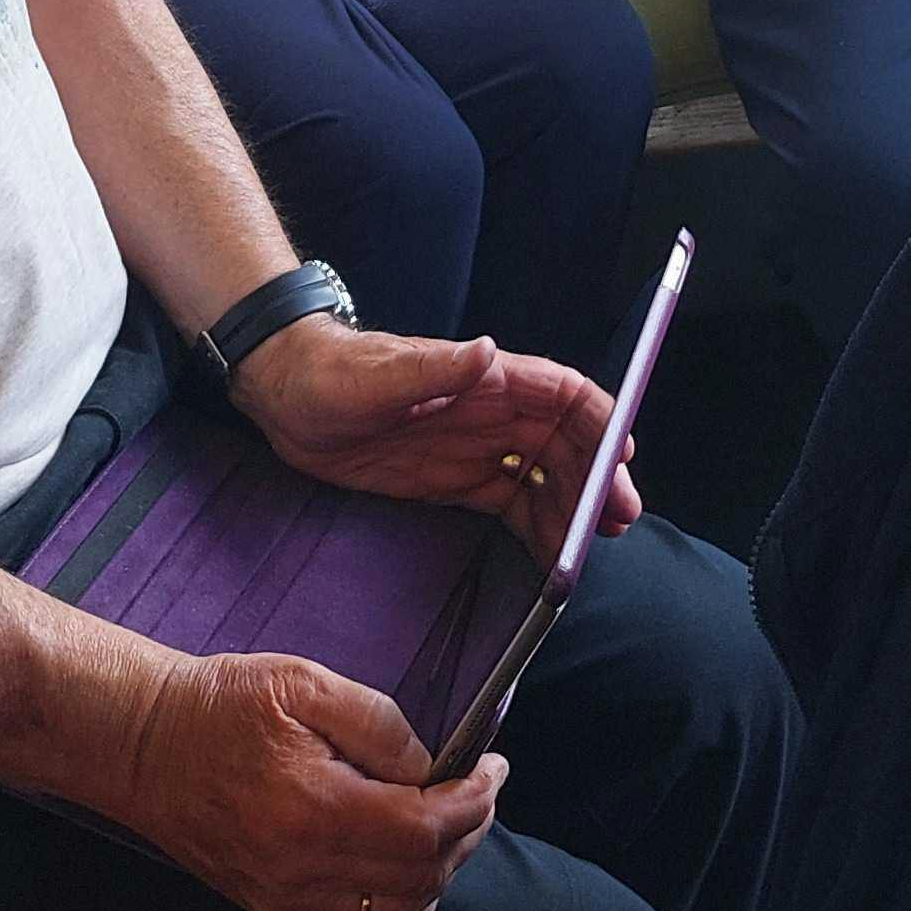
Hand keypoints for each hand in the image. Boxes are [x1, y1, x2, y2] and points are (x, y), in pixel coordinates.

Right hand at [115, 641, 502, 910]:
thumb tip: (430, 765)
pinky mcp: (274, 910)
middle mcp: (301, 869)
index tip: (493, 767)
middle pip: (421, 877)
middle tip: (480, 789)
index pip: (425, 830)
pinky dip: (398, 910)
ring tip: (448, 824)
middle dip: (468, 832)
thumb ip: (379, 722)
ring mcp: (286, 899)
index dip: (476, 801)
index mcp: (314, 809)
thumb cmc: (222, 706)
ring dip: (438, 874)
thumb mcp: (304, 683)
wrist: (146, 746)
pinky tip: (405, 869)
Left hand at [232, 317, 641, 564]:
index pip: (561, 394)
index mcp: (485, 379)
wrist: (287, 396)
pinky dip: (536, 527)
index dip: (599, 420)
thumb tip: (487, 354)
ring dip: (572, 508)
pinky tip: (550, 556)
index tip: (623, 455)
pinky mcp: (453, 478)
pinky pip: (509, 503)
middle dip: (597, 478)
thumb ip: (435, 369)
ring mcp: (475, 447)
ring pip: (543, 477)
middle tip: (617, 522)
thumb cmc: (331, 374)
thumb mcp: (378, 375)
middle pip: (564, 443)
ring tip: (589, 550)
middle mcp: (491, 411)